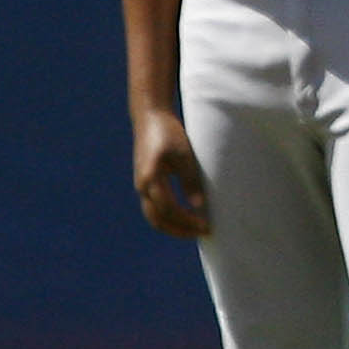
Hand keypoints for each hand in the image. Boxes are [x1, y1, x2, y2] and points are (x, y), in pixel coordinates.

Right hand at [132, 107, 210, 236]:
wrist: (150, 116)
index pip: (169, 209)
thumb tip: (198, 207)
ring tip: (195, 229)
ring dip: (173, 226)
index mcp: (151, 178)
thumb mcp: (184, 155)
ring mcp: (141, 185)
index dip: (188, 221)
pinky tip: (185, 217)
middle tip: (203, 232)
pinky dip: (168, 217)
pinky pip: (154, 207)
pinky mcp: (145, 182)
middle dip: (180, 230)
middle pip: (158, 219)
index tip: (207, 226)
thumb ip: (190, 181)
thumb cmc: (169, 132)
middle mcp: (142, 185)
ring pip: (154, 216)